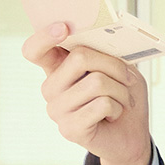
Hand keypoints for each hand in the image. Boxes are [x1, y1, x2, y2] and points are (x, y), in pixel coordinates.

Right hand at [21, 21, 151, 164]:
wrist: (130, 136)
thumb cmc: (123, 97)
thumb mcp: (119, 67)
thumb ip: (106, 52)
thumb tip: (102, 38)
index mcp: (57, 68)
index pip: (34, 50)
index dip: (44, 36)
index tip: (63, 27)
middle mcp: (51, 88)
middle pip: (80, 57)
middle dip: (114, 64)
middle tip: (127, 78)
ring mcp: (56, 110)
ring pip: (97, 82)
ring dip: (121, 90)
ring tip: (123, 100)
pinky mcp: (69, 129)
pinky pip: (102, 104)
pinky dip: (118, 107)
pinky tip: (114, 115)